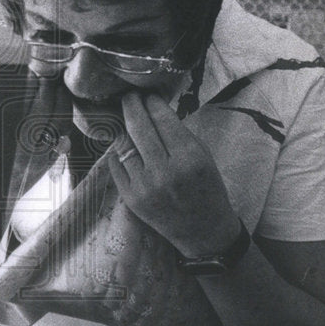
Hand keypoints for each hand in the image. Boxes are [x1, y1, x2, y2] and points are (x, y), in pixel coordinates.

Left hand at [107, 91, 240, 258]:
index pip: (163, 119)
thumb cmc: (207, 188)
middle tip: (129, 97)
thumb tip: (154, 110)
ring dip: (123, 128)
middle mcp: (165, 171)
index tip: (147, 95)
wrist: (203, 230)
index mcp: (189, 157)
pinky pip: (116, 165)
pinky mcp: (131, 198)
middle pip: (139, 128)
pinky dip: (118, 152)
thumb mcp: (203, 156)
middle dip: (131, 106)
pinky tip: (124, 145)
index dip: (152, 103)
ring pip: (124, 145)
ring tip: (125, 118)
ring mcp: (145, 185)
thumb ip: (179, 134)